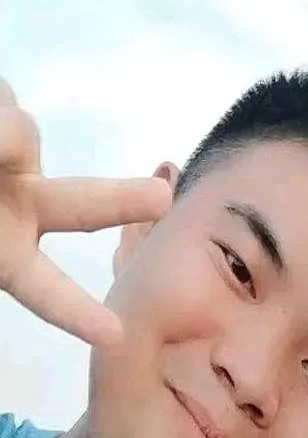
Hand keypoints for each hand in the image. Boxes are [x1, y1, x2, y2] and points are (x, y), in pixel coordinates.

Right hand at [0, 78, 170, 345]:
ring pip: (21, 133)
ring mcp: (16, 161)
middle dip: (117, 201)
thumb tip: (11, 143)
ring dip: (1, 131)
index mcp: (5, 251)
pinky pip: (5, 102)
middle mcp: (18, 207)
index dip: (72, 311)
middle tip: (161, 197)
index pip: (42, 287)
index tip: (113, 335)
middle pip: (77, 206)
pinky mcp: (10, 115)